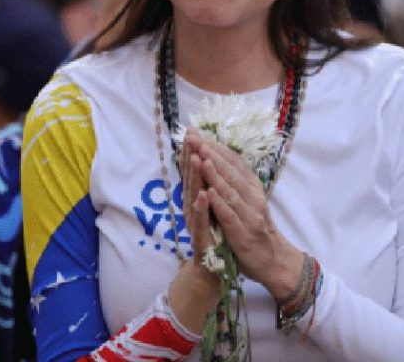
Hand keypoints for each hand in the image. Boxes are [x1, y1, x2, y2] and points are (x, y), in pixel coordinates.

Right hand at [166, 130, 220, 332]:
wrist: (212, 272)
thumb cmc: (214, 238)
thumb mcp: (212, 208)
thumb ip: (207, 187)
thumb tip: (207, 163)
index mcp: (196, 199)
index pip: (193, 172)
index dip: (192, 151)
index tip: (192, 131)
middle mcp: (192, 209)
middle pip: (190, 179)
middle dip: (189, 157)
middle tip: (189, 136)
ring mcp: (195, 224)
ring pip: (194, 197)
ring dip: (194, 177)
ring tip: (195, 157)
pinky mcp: (202, 239)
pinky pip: (202, 222)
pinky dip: (203, 208)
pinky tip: (204, 195)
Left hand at [186, 133, 304, 300]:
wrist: (273, 260)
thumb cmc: (255, 228)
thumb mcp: (249, 200)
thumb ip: (236, 182)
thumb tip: (218, 158)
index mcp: (252, 187)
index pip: (234, 162)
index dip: (216, 147)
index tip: (198, 133)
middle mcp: (253, 197)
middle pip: (231, 172)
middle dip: (211, 154)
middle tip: (195, 139)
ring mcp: (249, 214)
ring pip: (230, 190)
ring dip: (215, 174)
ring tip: (201, 158)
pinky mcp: (243, 233)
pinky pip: (230, 215)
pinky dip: (220, 203)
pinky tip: (209, 192)